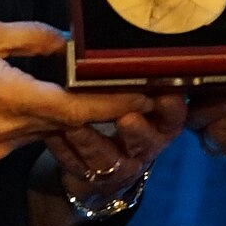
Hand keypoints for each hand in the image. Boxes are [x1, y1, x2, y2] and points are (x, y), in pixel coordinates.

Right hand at [0, 21, 150, 182]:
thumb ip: (30, 37)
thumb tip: (66, 40)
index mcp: (9, 97)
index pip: (77, 108)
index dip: (115, 103)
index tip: (145, 94)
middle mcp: (8, 131)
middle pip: (67, 121)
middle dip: (93, 105)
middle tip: (121, 84)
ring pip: (46, 130)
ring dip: (60, 111)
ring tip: (67, 86)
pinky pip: (22, 138)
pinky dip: (31, 119)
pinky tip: (20, 99)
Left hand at [42, 89, 188, 202]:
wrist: (106, 162)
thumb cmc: (121, 114)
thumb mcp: (134, 96)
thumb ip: (134, 79)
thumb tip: (125, 46)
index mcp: (163, 123)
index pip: (174, 115)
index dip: (170, 108)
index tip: (163, 97)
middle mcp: (148, 146)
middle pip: (146, 141)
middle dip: (136, 131)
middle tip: (125, 118)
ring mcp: (122, 167)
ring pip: (107, 157)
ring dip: (89, 140)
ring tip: (73, 125)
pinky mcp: (96, 180)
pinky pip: (77, 165)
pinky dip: (63, 149)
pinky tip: (52, 133)